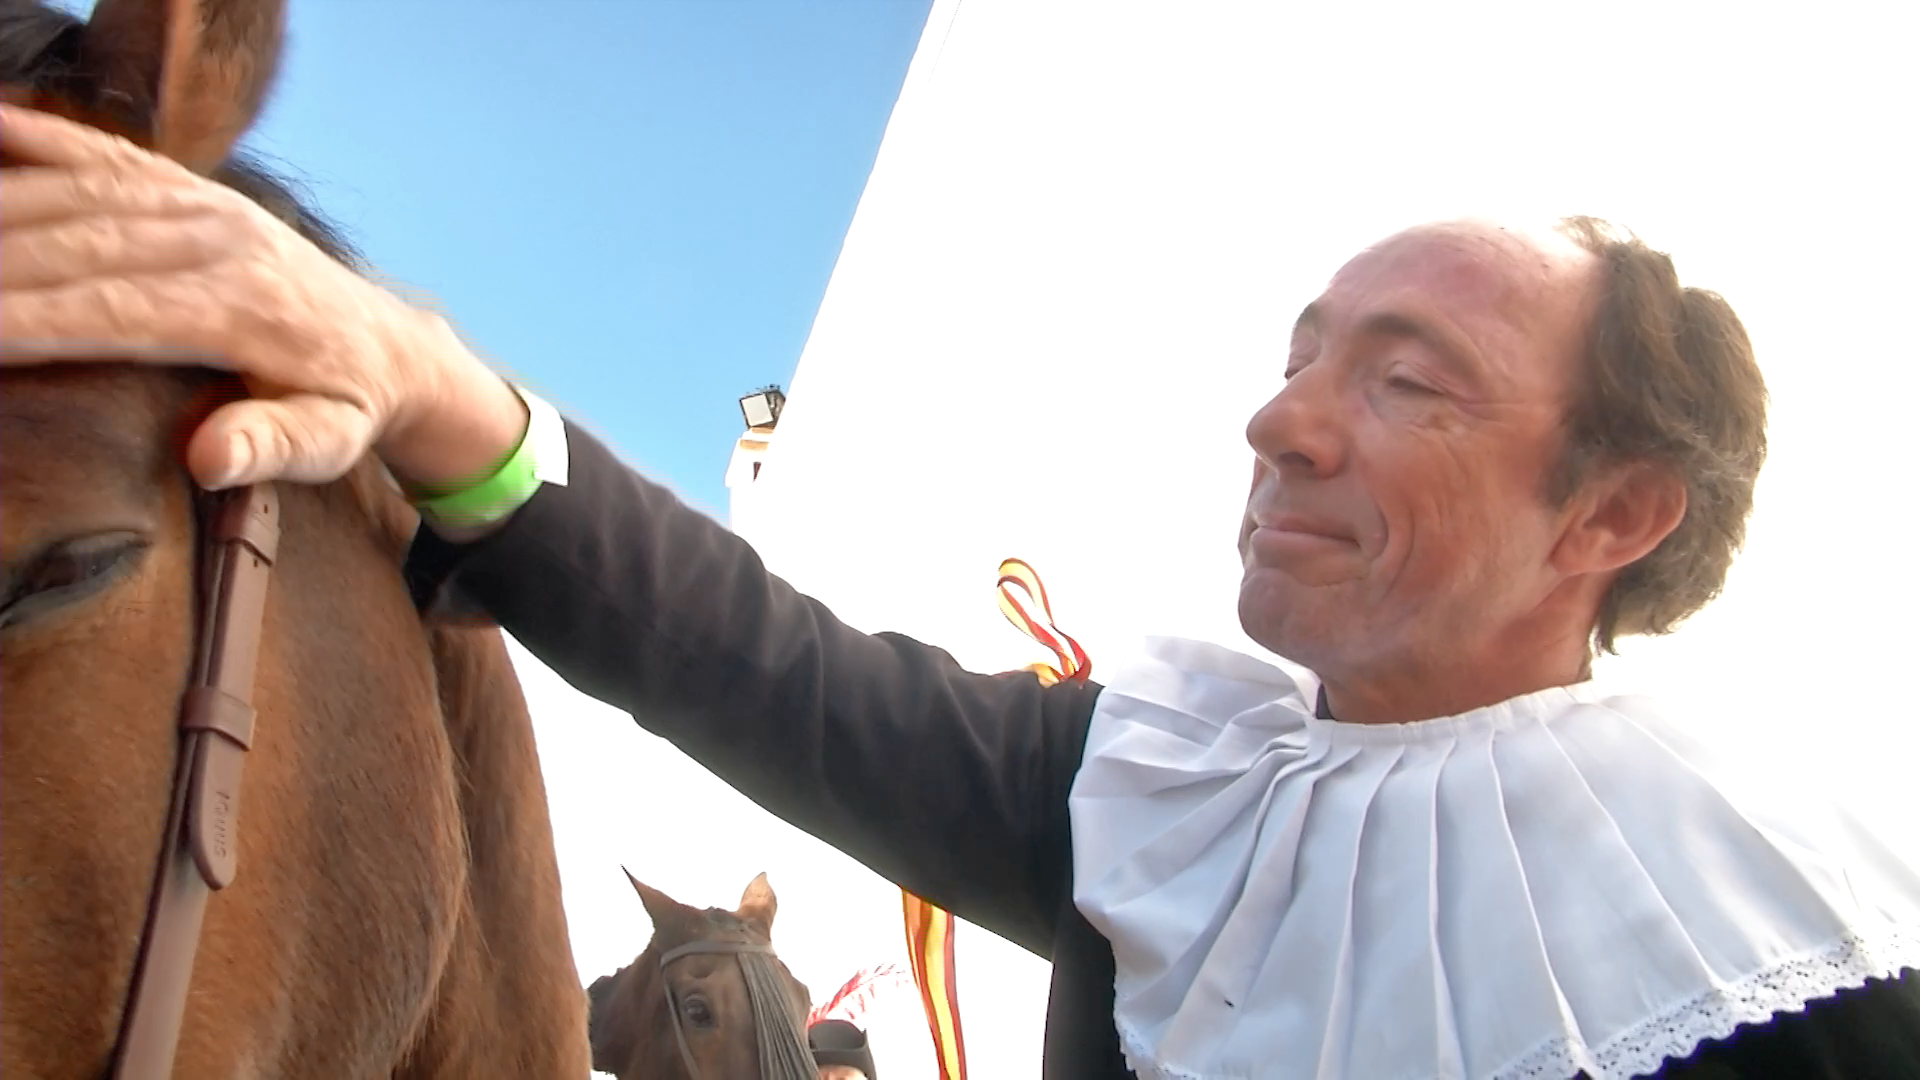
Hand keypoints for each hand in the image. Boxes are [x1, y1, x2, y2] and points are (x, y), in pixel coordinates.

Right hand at [0, 103, 519, 491]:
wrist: (391, 344)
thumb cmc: (346, 404)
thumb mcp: (330, 440)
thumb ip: (272, 446)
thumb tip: (209, 456)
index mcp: (243, 307)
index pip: (109, 309)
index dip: (26, 319)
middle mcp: (218, 241)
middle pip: (76, 245)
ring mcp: (203, 205)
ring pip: (78, 194)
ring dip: (1, 210)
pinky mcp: (191, 189)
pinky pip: (102, 155)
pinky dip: (36, 141)